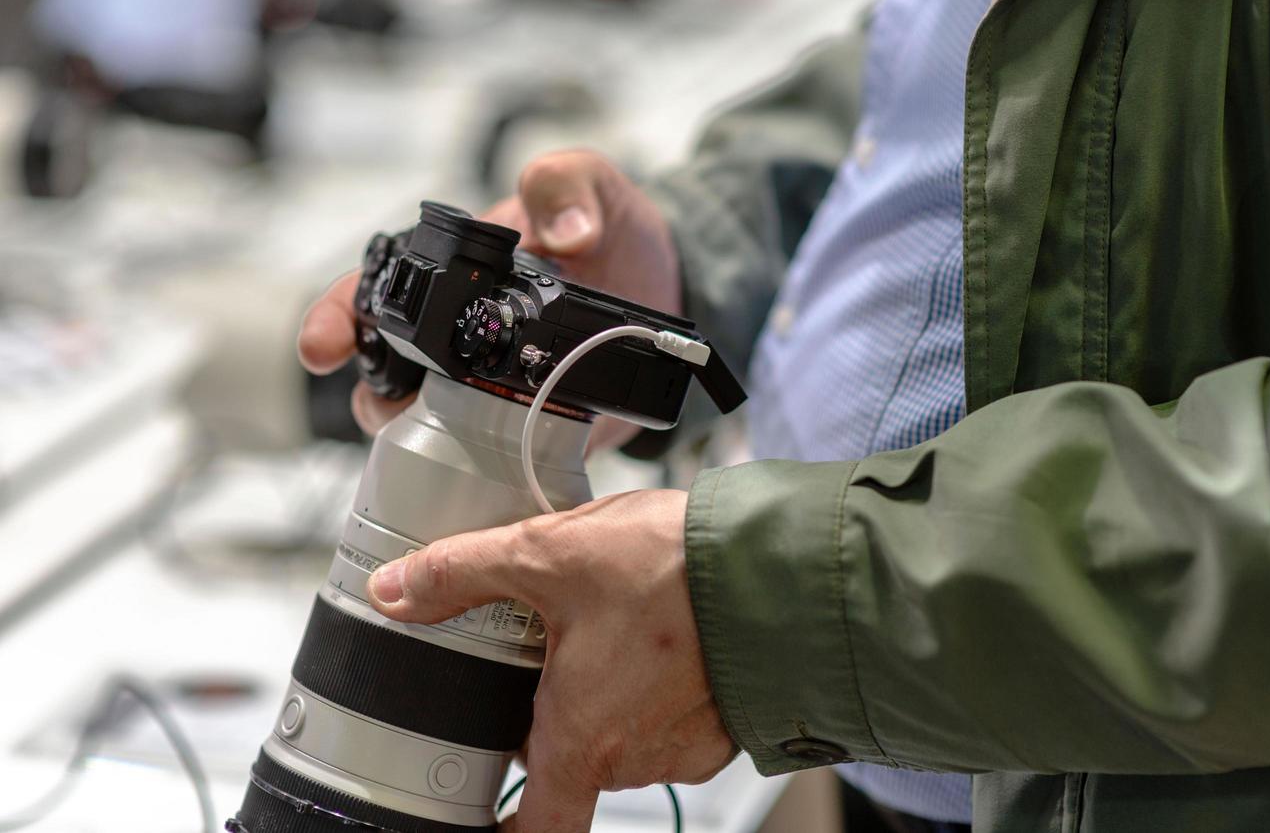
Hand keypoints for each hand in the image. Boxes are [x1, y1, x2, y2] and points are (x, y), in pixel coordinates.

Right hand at [297, 150, 681, 444]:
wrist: (669, 289)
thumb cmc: (615, 231)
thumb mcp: (595, 187)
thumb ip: (568, 184)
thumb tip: (566, 231)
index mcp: (455, 271)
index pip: (372, 288)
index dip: (336, 316)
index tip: (323, 347)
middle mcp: (455, 331)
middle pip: (383, 370)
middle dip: (372, 393)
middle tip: (393, 404)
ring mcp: (484, 383)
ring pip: (418, 420)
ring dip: (416, 434)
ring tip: (450, 434)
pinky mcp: (522, 425)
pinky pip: (479, 456)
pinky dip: (472, 468)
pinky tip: (491, 470)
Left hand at [365, 489, 735, 832]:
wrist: (781, 562)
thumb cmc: (678, 571)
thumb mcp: (549, 554)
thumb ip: (463, 572)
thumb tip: (398, 589)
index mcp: (582, 737)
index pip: (533, 831)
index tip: (481, 823)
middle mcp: (635, 758)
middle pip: (570, 756)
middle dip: (554, 705)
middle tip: (553, 641)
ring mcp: (685, 746)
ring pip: (622, 731)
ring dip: (610, 689)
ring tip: (618, 618)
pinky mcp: (723, 725)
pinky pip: (672, 718)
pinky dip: (659, 683)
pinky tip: (662, 628)